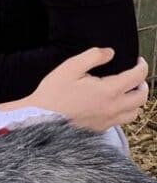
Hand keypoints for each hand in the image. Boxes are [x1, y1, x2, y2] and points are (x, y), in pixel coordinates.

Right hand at [20, 48, 148, 131]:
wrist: (39, 119)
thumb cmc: (53, 93)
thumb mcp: (70, 67)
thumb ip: (93, 56)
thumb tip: (110, 52)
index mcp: (109, 90)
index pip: (137, 76)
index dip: (142, 65)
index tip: (138, 60)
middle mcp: (112, 108)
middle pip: (141, 97)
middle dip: (143, 84)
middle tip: (136, 77)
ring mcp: (107, 121)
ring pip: (134, 113)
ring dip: (135, 101)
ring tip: (127, 92)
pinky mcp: (99, 129)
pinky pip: (120, 122)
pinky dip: (123, 112)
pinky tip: (112, 105)